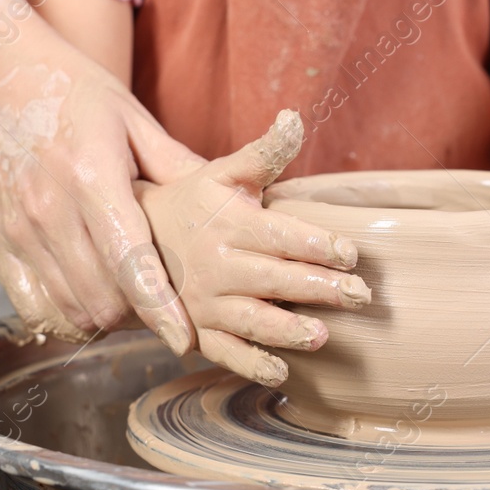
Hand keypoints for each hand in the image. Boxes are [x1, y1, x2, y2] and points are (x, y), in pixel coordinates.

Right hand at [0, 39, 206, 351]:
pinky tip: (90, 299)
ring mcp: (19, 228)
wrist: (4, 78)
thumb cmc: (80, 95)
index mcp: (92, 178)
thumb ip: (179, 169)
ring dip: (107, 316)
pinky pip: (33, 305)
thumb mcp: (136, 121)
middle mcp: (50, 209)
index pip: (129, 261)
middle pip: (102, 296)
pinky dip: (64, 314)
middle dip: (140, 314)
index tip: (182, 339)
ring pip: (70, 307)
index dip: (157, 306)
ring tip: (133, 302)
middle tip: (167, 306)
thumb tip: (237, 201)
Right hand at [135, 110, 370, 387]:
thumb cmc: (192, 202)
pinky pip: (224, 352)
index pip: (280, 234)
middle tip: (361, 296)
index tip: (351, 253)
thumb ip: (264, 152)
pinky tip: (282, 371)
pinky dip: (250, 364)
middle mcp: (217, 264)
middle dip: (318, 288)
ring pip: (250, 320)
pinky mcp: (197, 331)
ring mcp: (205, 302)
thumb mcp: (224, 172)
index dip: (316, 243)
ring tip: (322, 337)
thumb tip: (295, 118)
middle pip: (273, 278)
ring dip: (286, 330)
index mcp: (229, 223)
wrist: (128, 238)